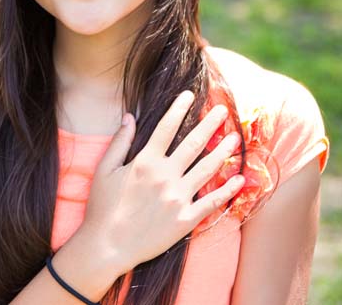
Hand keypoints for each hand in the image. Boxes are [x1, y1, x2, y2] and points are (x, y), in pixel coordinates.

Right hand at [78, 91, 244, 275]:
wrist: (107, 246)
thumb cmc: (102, 207)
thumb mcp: (104, 170)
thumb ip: (119, 142)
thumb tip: (130, 116)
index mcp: (144, 162)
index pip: (166, 128)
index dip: (179, 109)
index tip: (190, 95)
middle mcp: (165, 176)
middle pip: (193, 144)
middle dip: (210, 124)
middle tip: (223, 110)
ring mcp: (178, 198)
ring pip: (208, 169)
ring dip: (224, 151)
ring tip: (236, 137)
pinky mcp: (186, 220)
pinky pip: (212, 202)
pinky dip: (228, 190)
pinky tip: (240, 179)